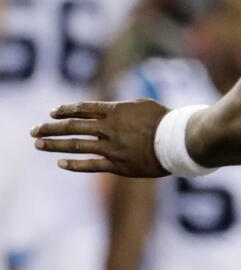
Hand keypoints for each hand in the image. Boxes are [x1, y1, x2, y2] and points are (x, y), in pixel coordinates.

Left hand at [31, 100, 169, 176]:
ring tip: (38, 144)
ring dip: (54, 144)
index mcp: (115, 112)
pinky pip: (90, 165)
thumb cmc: (165, 120)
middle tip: (34, 130)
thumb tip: (109, 107)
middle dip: (50, 128)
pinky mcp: (117, 165)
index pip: (82, 109)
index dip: (65, 110)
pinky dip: (74, 163)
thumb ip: (122, 107)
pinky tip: (60, 162)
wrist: (178, 141)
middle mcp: (109, 129)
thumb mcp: (143, 104)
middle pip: (72, 127)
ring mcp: (111, 148)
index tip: (52, 112)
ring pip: (76, 145)